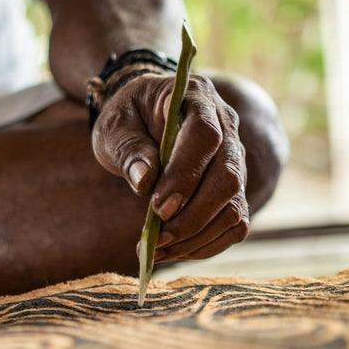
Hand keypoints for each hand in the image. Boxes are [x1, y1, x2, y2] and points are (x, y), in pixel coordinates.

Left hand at [91, 72, 249, 263]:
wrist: (145, 117)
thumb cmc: (127, 118)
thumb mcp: (114, 125)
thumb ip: (127, 149)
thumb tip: (145, 182)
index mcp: (196, 97)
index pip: (205, 136)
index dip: (185, 174)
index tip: (157, 206)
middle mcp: (227, 126)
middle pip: (227, 176)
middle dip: (192, 216)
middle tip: (156, 239)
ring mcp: (235, 159)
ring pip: (234, 206)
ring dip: (197, 237)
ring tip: (157, 251)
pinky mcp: (234, 188)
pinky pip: (235, 224)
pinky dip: (207, 245)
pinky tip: (175, 250)